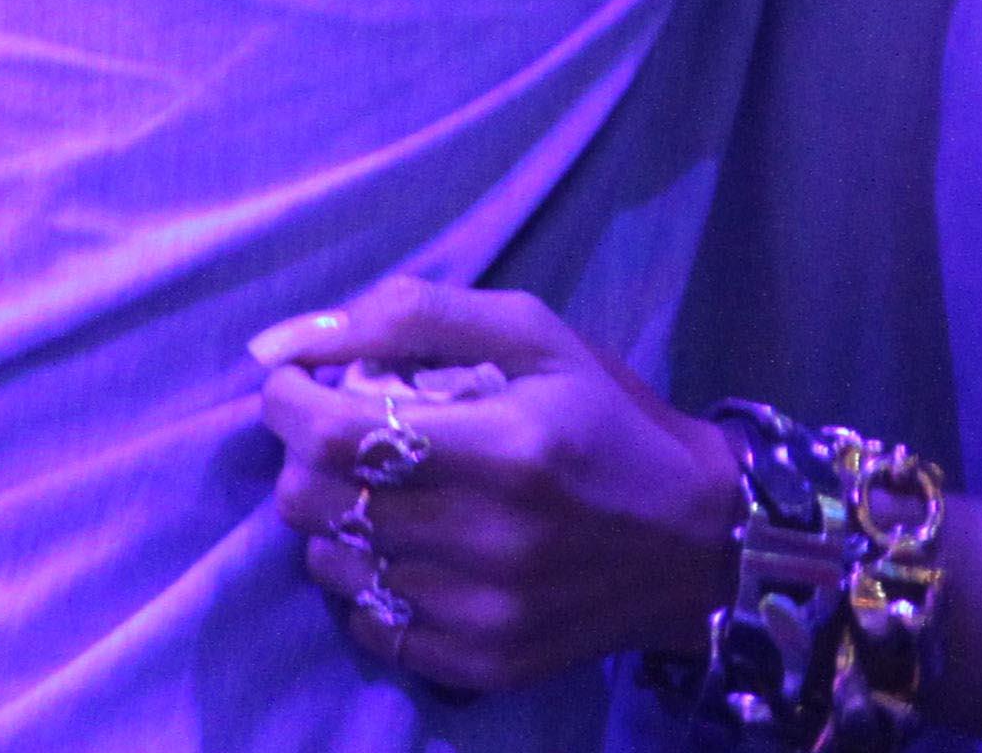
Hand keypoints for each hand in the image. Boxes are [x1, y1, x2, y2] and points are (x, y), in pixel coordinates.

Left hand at [251, 279, 738, 694]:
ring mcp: (482, 614)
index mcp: (505, 445)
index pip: (334, 435)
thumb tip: (283, 341)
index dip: (287, 402)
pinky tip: (415, 547)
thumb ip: (410, 317)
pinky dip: (369, 582)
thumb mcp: (534, 333)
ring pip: (332, 566)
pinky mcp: (481, 664)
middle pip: (315, 502)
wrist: (697, 538)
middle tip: (347, 431)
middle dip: (305, 454)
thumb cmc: (609, 415)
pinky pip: (369, 627)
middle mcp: (488, 539)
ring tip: (389, 490)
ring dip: (337, 517)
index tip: (295, 381)